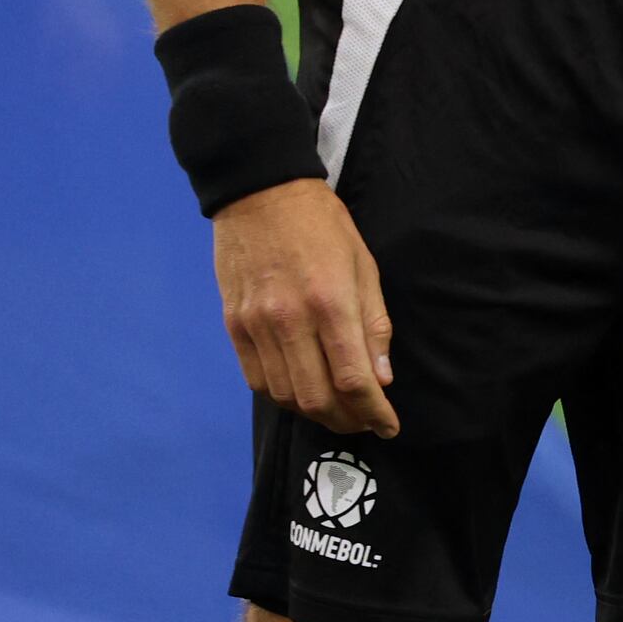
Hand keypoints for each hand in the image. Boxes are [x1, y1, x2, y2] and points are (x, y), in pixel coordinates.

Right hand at [216, 177, 397, 431]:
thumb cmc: (324, 228)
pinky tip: (302, 393)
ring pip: (284, 395)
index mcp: (331, 304)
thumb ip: (374, 326)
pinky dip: (282, 396)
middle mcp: (289, 321)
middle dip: (346, 420)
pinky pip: (256, 379)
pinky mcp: (233, 324)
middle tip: (365, 422)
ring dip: (314, 412)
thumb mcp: (365, 267)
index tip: (389, 426)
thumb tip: (382, 378)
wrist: (261, 195)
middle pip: (317, 397)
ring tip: (337, 411)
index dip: (374, 413)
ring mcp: (256, 325)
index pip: (354, 380)